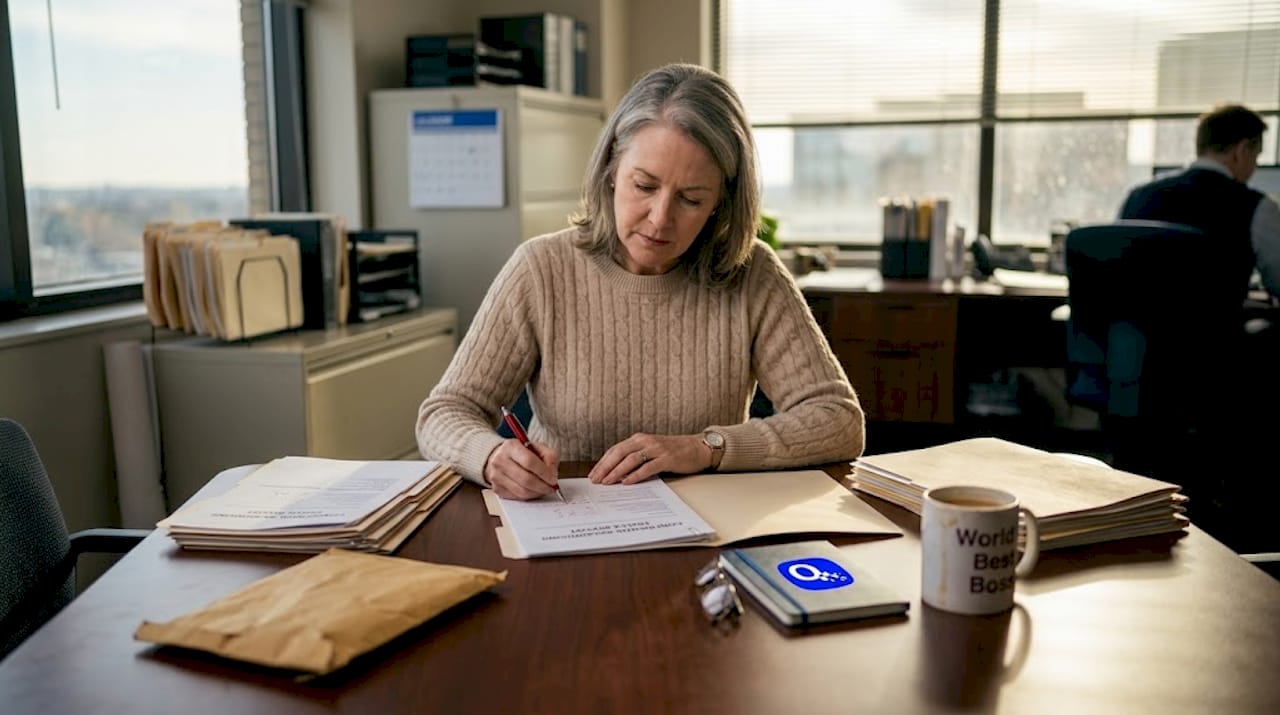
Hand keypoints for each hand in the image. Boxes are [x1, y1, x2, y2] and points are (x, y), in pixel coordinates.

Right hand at [483, 439, 560, 499]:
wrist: (500, 457)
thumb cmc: (522, 453)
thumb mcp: (538, 448)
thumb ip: (550, 457)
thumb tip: (552, 474)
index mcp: (511, 447)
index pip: (529, 462)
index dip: (544, 473)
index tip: (553, 479)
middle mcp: (500, 461)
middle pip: (525, 479)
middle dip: (542, 486)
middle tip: (552, 487)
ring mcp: (496, 476)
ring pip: (522, 491)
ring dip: (537, 493)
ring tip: (544, 489)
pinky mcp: (496, 488)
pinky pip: (517, 497)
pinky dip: (529, 496)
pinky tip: (534, 491)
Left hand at [588, 433, 709, 484]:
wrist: (697, 448)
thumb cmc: (673, 451)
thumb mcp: (651, 450)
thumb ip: (636, 458)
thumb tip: (616, 473)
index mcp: (639, 439)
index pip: (615, 449)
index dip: (603, 462)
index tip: (593, 474)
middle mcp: (646, 441)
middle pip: (619, 453)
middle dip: (605, 467)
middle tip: (595, 480)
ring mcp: (656, 449)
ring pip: (631, 459)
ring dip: (617, 472)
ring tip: (607, 482)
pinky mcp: (667, 458)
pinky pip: (647, 467)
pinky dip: (636, 475)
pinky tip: (627, 482)